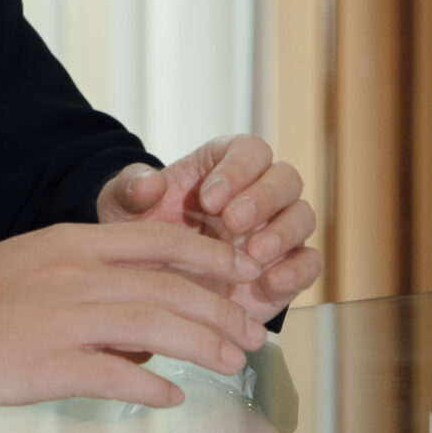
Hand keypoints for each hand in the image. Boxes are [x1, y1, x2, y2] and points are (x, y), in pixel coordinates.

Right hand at [0, 223, 270, 407]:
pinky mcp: (47, 365)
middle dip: (222, 311)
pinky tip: (174, 398)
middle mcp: (75, 275)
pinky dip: (152, 387)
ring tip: (233, 364)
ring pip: (156, 326)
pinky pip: (116, 374)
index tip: (243, 275)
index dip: (211, 259)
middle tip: (254, 334)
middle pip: (171, 287)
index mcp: (72, 244)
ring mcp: (63, 319)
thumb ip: (89, 279)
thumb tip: (141, 317)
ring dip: (204, 345)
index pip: (161, 241)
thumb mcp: (35, 265)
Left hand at [98, 136, 320, 319]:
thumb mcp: (122, 205)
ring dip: (283, 232)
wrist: (149, 279)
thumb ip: (131, 187)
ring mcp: (274, 231)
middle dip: (263, 198)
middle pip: (285, 179)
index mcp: (223, 166)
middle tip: (232, 223)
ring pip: (302, 217)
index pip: (250, 150)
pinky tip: (272, 282)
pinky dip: (299, 270)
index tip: (210, 198)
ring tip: (252, 255)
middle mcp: (257, 194)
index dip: (237, 169)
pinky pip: (309, 263)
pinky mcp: (284, 268)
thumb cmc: (140, 229)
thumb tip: (150, 181)